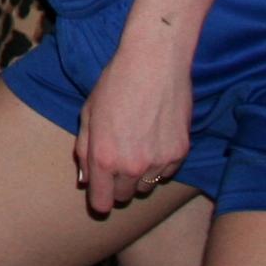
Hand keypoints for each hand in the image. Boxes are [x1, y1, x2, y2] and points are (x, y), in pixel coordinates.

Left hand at [75, 44, 192, 217]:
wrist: (154, 63)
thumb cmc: (115, 84)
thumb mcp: (88, 115)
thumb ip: (84, 150)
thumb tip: (86, 180)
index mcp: (105, 158)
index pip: (102, 202)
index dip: (99, 202)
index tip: (101, 198)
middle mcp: (132, 166)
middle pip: (124, 196)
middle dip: (117, 185)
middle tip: (117, 160)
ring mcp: (159, 161)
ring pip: (147, 186)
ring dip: (139, 175)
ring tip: (136, 146)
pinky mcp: (180, 153)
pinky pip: (167, 173)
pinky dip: (160, 164)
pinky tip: (154, 139)